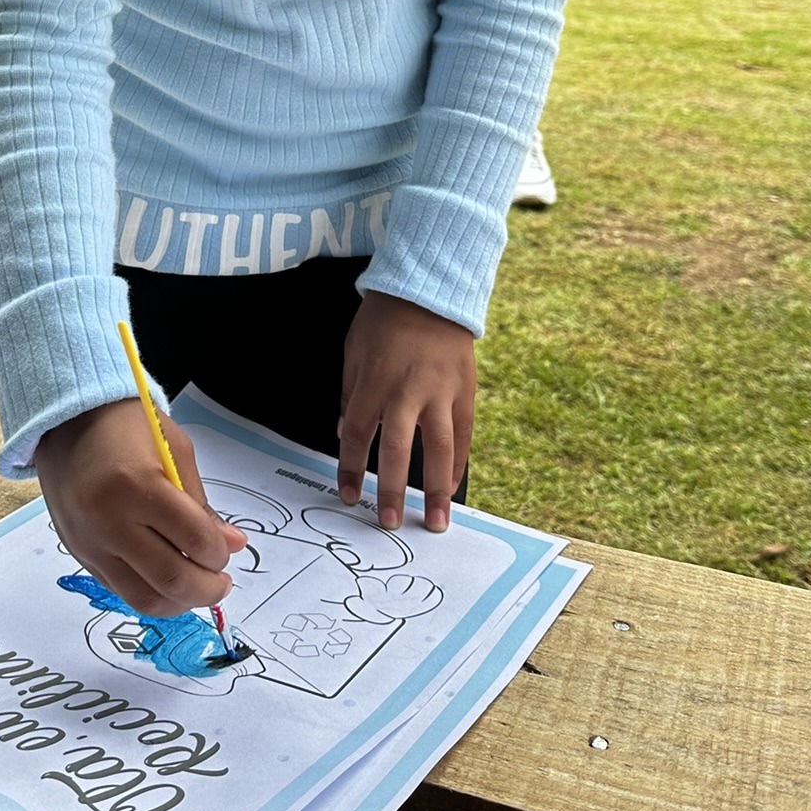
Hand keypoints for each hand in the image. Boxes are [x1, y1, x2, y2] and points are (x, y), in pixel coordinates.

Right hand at [34, 397, 245, 617]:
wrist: (66, 423)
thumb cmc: (126, 428)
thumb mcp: (175, 451)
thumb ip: (201, 503)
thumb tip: (231, 544)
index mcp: (138, 486)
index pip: (194, 540)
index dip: (220, 553)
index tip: (227, 548)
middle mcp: (110, 521)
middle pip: (172, 580)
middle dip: (208, 589)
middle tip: (220, 582)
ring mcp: (91, 544)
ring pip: (144, 599)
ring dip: (180, 602)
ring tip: (196, 588)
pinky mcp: (80, 555)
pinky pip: (121, 591)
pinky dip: (150, 594)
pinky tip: (166, 581)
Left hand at [338, 292, 474, 532]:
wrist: (429, 288)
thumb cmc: (384, 319)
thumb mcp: (354, 351)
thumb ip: (351, 394)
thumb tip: (345, 432)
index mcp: (373, 382)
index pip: (356, 436)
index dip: (349, 469)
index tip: (348, 495)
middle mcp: (407, 391)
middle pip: (396, 450)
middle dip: (390, 489)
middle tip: (388, 522)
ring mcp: (440, 392)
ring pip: (439, 449)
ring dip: (435, 489)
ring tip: (434, 521)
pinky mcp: (465, 390)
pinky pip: (464, 434)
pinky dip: (458, 463)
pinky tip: (452, 486)